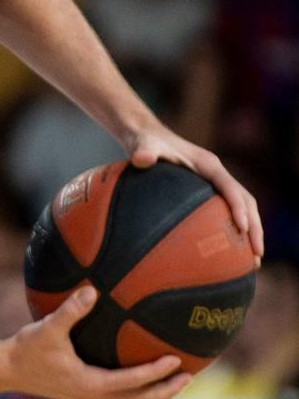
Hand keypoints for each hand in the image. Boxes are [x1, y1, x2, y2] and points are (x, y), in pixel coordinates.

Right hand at [8, 286, 190, 398]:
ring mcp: (90, 398)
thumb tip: (91, 290)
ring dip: (156, 394)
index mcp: (90, 384)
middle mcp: (94, 396)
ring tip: (175, 381)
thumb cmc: (27, 349)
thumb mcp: (48, 328)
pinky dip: (138, 390)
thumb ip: (70, 310)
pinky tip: (141, 374)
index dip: (156, 373)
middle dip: (166, 391)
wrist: (8, 370)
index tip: (177, 361)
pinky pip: (121, 397)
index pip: (132, 382)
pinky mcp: (85, 394)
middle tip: (190, 376)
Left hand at [127, 125, 263, 263]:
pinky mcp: (208, 193)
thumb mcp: (143, 144)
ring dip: (251, 232)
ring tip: (252, 262)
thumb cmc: (145, 142)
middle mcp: (217, 174)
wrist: (146, 137)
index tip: (242, 228)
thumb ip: (144, 152)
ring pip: (242, 209)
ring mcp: (214, 184)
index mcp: (208, 164)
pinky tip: (227, 254)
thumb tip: (141, 159)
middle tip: (256, 254)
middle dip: (254, 227)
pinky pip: (227, 212)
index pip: (230, 187)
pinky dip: (233, 231)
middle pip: (246, 201)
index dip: (238, 207)